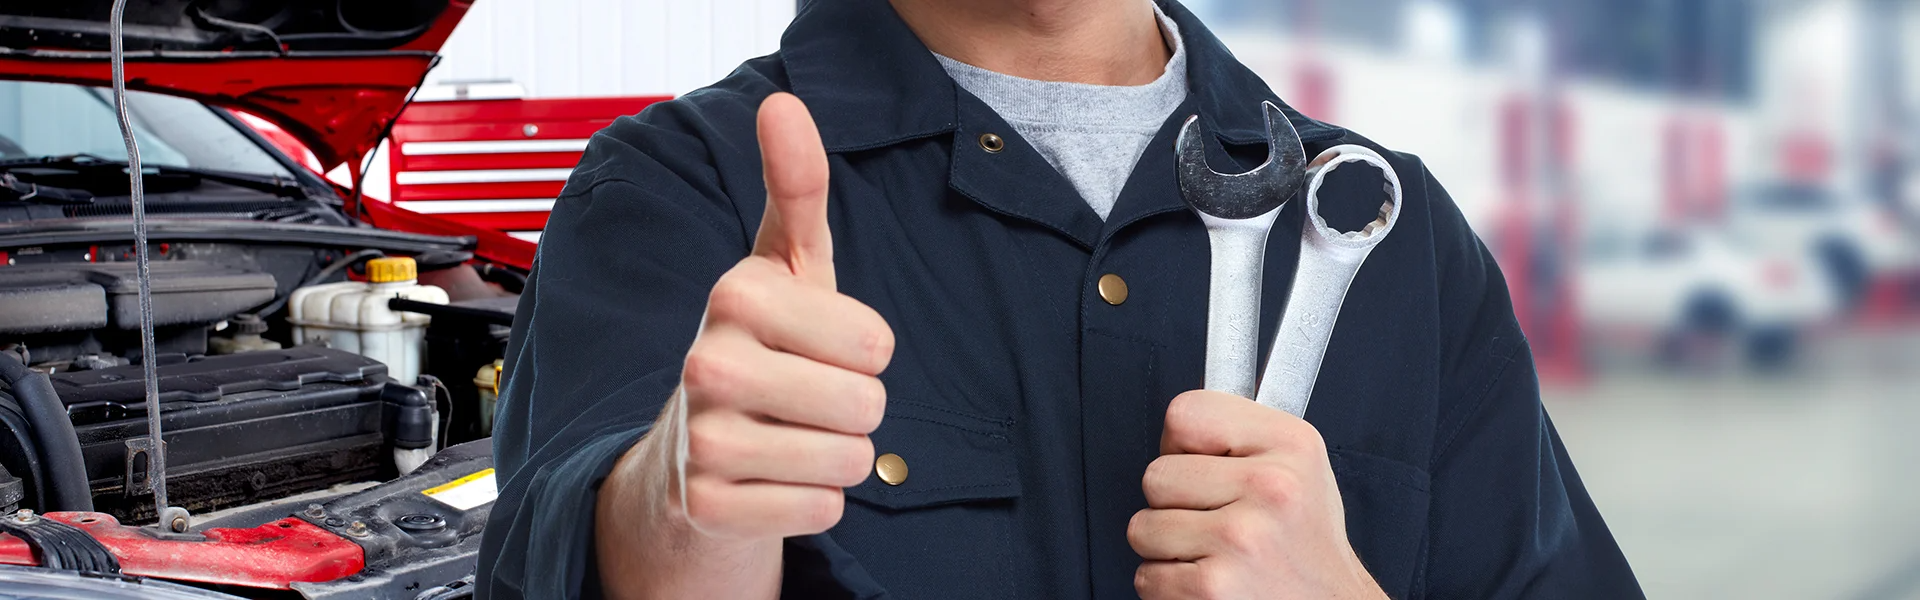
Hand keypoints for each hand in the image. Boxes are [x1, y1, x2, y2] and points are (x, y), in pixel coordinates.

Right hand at [597, 92, 893, 598]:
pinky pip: (822, 509)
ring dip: (836, 456)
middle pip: (868, 404)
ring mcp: (702, 438)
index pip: (876, 342)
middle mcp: (707, 361)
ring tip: (789, 436)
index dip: (865, 351)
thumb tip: (785, 104)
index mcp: (736, 294)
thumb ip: (798, 188)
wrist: (692, 455)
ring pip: (848, 460)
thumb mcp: (788, 267)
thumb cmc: (763, 346)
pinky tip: (771, 479)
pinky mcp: (707, 505)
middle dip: (855, 409)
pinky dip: (812, 501)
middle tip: (805, 397)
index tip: (819, 344)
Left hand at [1129, 390, 1385, 598]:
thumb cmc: (1306, 544)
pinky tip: (1211, 582)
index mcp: (1291, 444)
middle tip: (1216, 520)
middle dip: (1173, 504)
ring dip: (1167, 548)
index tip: (1201, 466)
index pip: (1184, 414)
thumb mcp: (1298, 466)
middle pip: (1156, 474)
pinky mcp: (1214, 588)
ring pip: (1142, 528)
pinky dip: (1168, 587)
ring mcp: (1241, 539)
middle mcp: (1270, 488)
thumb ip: (1241, 434)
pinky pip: (1147, 576)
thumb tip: (1178, 422)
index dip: (1181, 445)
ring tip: (1214, 554)